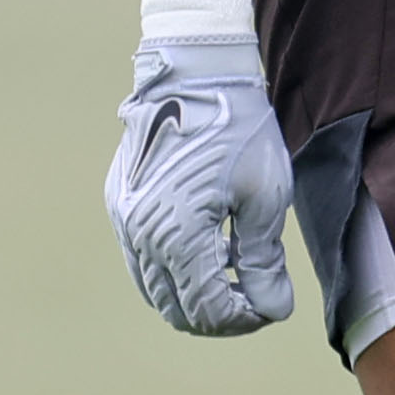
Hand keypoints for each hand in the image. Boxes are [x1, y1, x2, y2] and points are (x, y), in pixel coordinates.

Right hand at [105, 38, 295, 335]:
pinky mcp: (120, 203)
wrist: (195, 74)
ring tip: (237, 277)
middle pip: (176, 308)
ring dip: (194, 295)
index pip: (208, 309)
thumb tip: (271, 309)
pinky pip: (141, 258)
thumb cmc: (238, 129)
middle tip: (258, 299)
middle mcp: (140, 234)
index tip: (274, 306)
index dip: (245, 319)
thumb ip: (263, 261)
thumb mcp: (264, 196)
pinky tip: (209, 253)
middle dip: (221, 314)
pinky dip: (173, 270)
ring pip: (154, 289)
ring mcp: (124, 219)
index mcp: (177, 235)